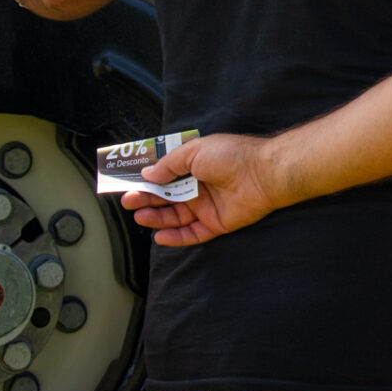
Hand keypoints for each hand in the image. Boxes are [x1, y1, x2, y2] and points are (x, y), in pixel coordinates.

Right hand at [120, 133, 283, 246]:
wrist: (263, 173)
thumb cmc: (232, 156)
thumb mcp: (194, 152)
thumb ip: (169, 165)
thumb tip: (147, 174)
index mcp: (194, 166)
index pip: (164, 176)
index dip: (146, 181)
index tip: (127, 184)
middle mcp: (199, 187)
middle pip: (166, 197)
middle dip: (146, 199)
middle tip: (128, 201)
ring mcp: (207, 206)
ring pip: (175, 216)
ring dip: (156, 218)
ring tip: (139, 216)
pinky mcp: (216, 223)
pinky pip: (192, 234)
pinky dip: (176, 237)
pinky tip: (159, 236)